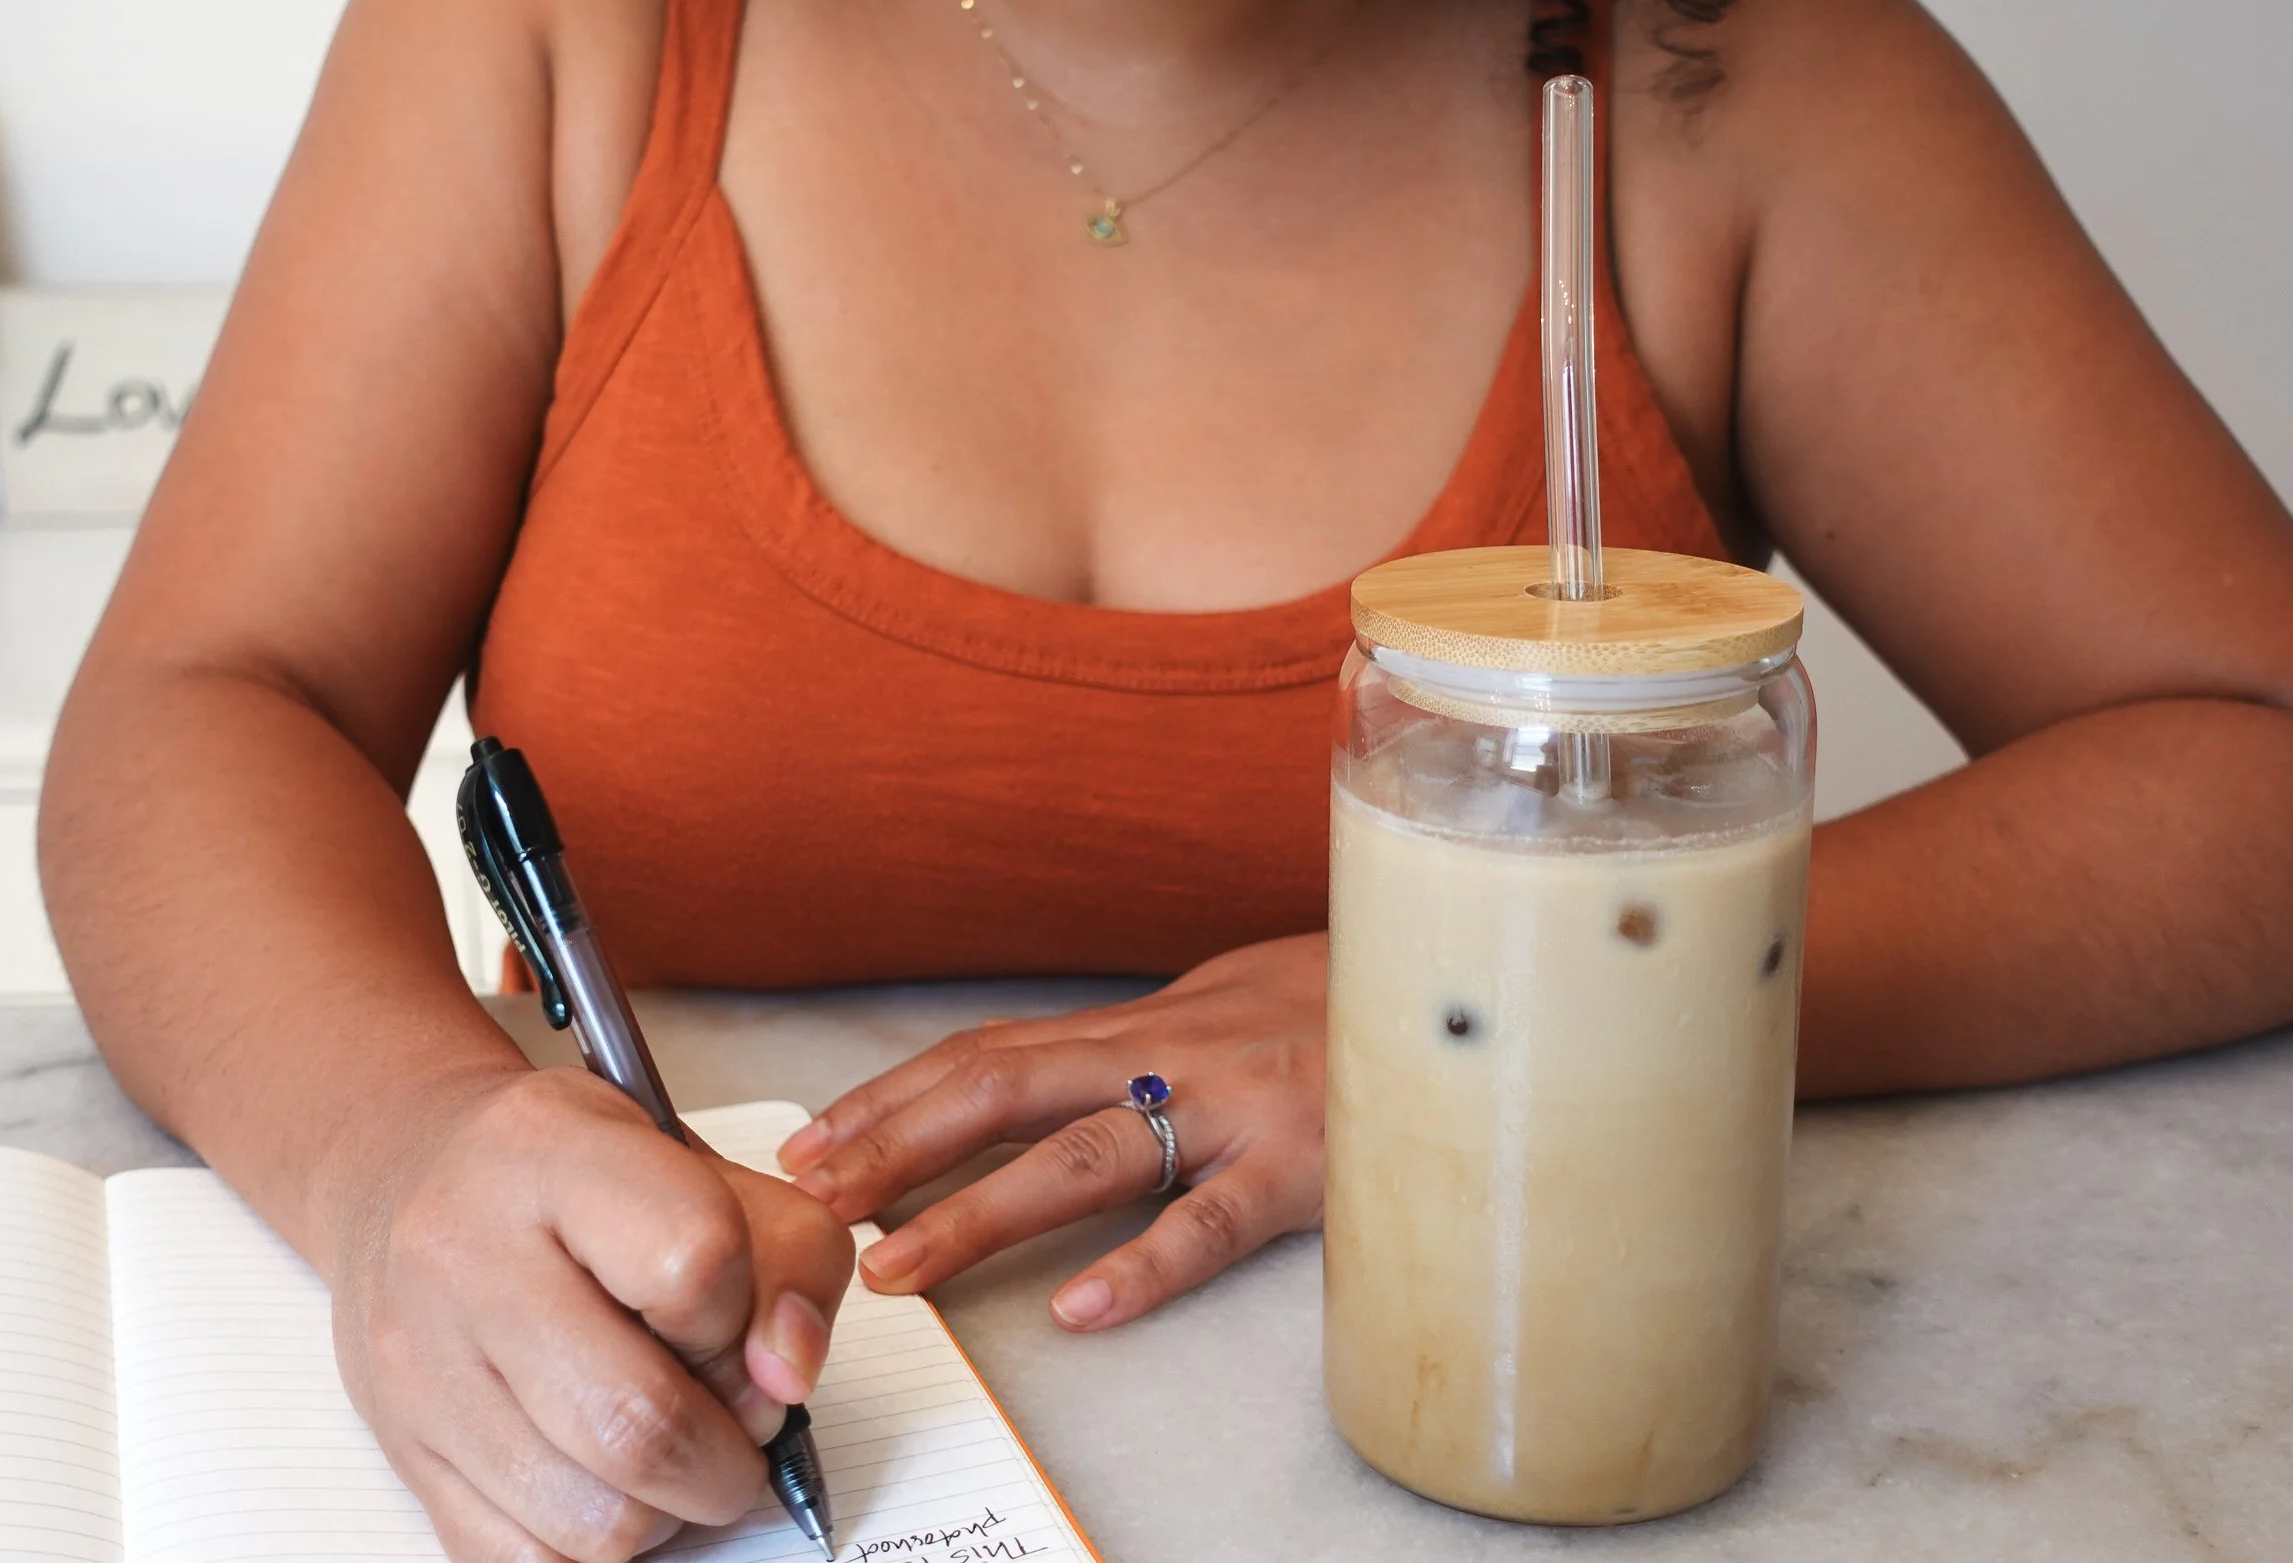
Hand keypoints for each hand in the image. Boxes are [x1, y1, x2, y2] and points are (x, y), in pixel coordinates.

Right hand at [329, 1067, 854, 1562]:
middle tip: (737, 1429)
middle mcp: (465, 1253)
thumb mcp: (698, 1164)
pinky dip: (595, 1547)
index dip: (745, 1314)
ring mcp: (421, 1363)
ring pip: (592, 1520)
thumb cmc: (568, 1176)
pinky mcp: (402, 1451)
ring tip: (665, 1450)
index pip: (696, 1261)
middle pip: (640, 1422)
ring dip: (667, 1511)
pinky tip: (603, 1482)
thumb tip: (789, 1375)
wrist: (407, 1171)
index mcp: (552, 1152)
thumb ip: (787, 1254)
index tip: (737, 1319)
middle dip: (728, 1457)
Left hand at [778, 933, 1325, 1332]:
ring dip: (976, 1210)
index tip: (813, 1141)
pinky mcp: (1309, 1167)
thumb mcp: (1234, 1007)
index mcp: (1151, 1025)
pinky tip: (1084, 1308)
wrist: (1481, 983)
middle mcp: (1177, 1055)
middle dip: (895, 1145)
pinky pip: (1215, 1223)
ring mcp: (1240, 1110)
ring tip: (899, 1267)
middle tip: (811, 1204)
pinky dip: (1145, 1266)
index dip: (895, 1096)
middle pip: (1004, 1090)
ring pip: (1085, 1156)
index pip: (992, 1054)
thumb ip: (1151, 1044)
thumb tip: (1060, 1073)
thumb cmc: (1354, 1006)